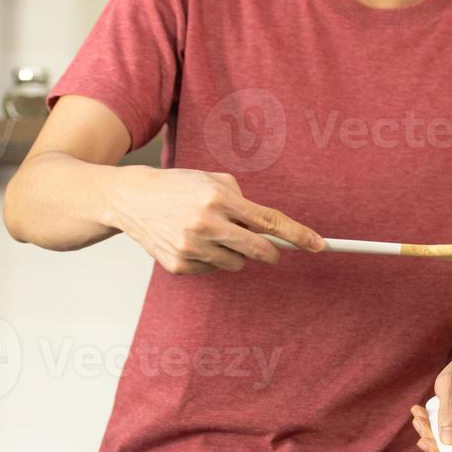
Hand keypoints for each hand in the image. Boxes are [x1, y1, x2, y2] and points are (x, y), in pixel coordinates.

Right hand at [107, 166, 323, 274]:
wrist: (132, 199)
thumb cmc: (179, 188)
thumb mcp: (213, 180)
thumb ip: (244, 201)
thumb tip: (272, 228)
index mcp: (219, 199)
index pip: (269, 221)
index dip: (298, 235)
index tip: (319, 244)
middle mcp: (206, 224)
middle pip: (259, 250)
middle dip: (271, 252)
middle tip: (269, 249)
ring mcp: (192, 247)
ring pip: (237, 264)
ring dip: (235, 254)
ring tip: (214, 235)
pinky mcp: (179, 265)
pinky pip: (214, 270)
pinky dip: (212, 259)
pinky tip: (194, 243)